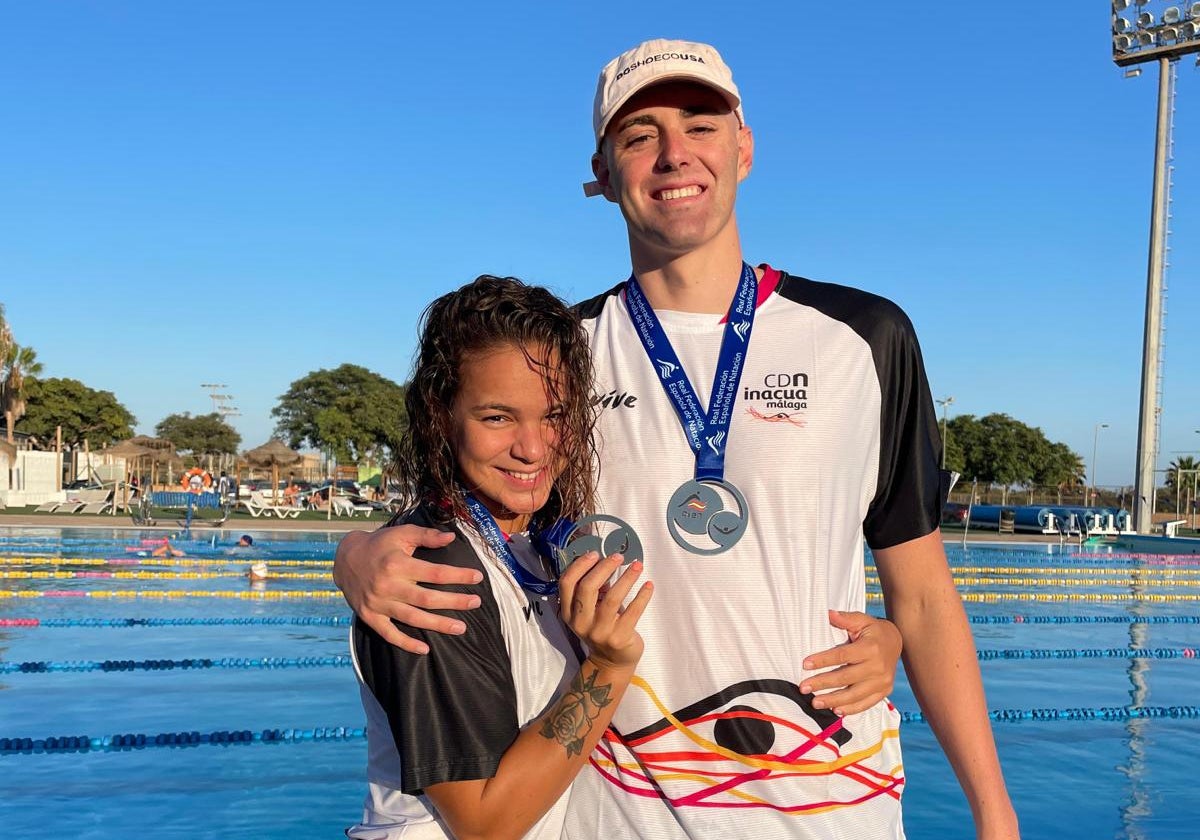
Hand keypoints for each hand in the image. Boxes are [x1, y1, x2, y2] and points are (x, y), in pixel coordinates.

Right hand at [333, 525, 481, 654]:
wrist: (344, 559)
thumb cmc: (379, 544)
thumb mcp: (401, 533)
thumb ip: (427, 536)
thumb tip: (451, 537)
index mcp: (397, 564)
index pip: (435, 573)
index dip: (458, 576)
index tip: (478, 577)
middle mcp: (388, 586)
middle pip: (427, 599)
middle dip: (454, 602)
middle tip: (476, 603)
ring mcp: (378, 604)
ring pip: (413, 618)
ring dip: (438, 625)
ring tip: (461, 628)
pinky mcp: (370, 617)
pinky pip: (389, 634)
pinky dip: (406, 644)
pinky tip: (425, 650)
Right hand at [558, 552, 652, 671]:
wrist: (611, 661)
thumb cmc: (600, 628)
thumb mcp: (588, 611)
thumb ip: (591, 591)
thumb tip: (606, 563)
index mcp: (568, 613)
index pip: (566, 584)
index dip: (580, 566)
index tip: (595, 554)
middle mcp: (580, 623)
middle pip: (588, 588)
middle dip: (604, 568)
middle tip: (618, 556)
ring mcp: (599, 632)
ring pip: (612, 598)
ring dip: (626, 578)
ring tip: (637, 565)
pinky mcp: (619, 638)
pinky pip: (633, 611)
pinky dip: (642, 595)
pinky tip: (648, 584)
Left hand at [799, 610, 901, 715]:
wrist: (896, 642)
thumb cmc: (873, 631)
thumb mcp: (861, 620)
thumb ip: (845, 618)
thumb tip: (828, 614)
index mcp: (870, 648)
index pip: (842, 656)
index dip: (823, 660)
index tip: (805, 664)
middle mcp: (878, 667)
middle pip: (845, 678)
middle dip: (822, 683)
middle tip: (804, 688)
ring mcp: (882, 681)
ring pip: (854, 695)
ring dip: (833, 700)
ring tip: (815, 702)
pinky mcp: (884, 691)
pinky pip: (866, 704)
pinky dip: (850, 709)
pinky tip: (836, 710)